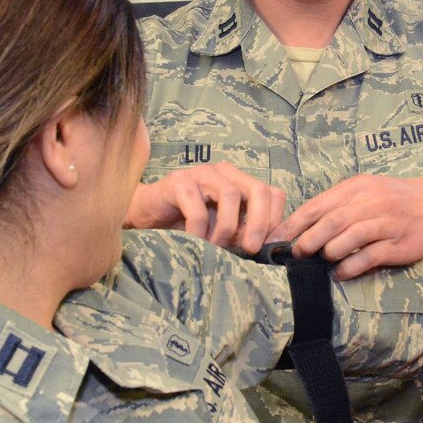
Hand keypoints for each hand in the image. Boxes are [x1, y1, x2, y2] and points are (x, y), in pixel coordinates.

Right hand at [128, 163, 285, 253]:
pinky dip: (200, 230)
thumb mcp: (222, 230)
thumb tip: (267, 249)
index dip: (275, 220)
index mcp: (241, 182)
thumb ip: (243, 234)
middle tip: (250, 249)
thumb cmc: (187, 224)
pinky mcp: (179, 181)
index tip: (267, 247)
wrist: (147, 215)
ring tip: (215, 247)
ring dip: (226, 229)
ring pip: (230, 195)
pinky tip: (195, 241)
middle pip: (258, 190)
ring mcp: (202, 173)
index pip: (273, 193)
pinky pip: (198, 207)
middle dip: (259, 223)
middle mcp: (225, 173)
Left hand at [265, 174, 422, 279]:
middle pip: (329, 222)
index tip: (276, 239)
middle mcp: (368, 203)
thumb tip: (301, 225)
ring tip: (319, 262)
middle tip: (295, 254)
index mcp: (355, 188)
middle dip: (307, 241)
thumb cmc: (392, 198)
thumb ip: (336, 204)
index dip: (294, 224)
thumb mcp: (364, 190)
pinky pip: (366, 257)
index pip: (317, 206)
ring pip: (346, 238)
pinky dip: (348, 267)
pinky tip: (339, 273)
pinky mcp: (396, 245)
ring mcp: (383, 224)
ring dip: (327, 253)